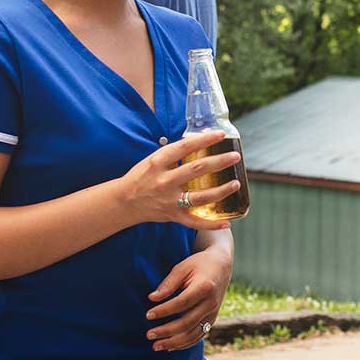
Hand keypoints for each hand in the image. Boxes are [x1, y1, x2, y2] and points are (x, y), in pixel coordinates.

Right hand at [120, 131, 242, 228]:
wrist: (124, 202)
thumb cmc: (142, 176)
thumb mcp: (154, 159)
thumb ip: (176, 152)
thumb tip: (203, 139)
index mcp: (158, 162)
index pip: (185, 146)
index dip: (205, 139)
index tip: (221, 134)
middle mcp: (164, 181)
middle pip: (197, 169)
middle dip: (220, 162)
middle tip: (236, 156)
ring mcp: (169, 200)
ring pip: (200, 197)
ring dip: (221, 190)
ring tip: (236, 183)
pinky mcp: (172, 216)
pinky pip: (195, 222)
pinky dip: (212, 224)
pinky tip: (227, 222)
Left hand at [145, 244, 233, 351]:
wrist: (221, 266)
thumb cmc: (199, 264)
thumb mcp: (183, 267)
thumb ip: (168, 283)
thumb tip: (152, 298)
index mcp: (205, 287)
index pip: (182, 303)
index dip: (164, 311)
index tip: (148, 315)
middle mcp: (211, 303)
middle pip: (187, 322)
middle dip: (166, 331)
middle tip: (148, 334)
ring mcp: (213, 313)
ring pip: (193, 334)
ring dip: (174, 342)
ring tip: (156, 346)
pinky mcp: (212, 320)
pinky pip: (198, 336)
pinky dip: (184, 344)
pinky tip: (170, 347)